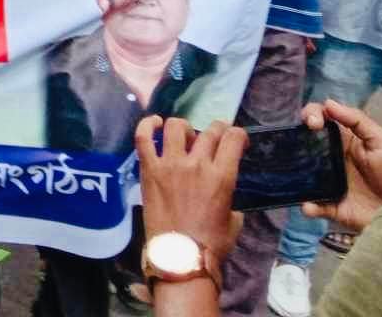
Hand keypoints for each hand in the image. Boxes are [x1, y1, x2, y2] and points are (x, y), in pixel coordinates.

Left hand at [135, 115, 245, 269]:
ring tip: (186, 136)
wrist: (180, 258)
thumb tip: (225, 196)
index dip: (238, 134)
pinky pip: (144, 138)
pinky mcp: (149, 169)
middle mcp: (197, 164)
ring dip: (185, 128)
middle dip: (216, 130)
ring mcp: (170, 164)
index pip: (233, 139)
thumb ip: (230, 201)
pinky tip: (155, 123)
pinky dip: (148, 125)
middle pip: (209, 131)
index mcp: (222, 176)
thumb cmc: (210, 245)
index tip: (237, 139)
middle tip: (214, 137)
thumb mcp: (233, 222)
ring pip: (177, 127)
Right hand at [300, 100, 381, 231]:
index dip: (312, 115)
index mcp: (345, 141)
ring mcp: (330, 182)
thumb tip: (328, 103)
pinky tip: (309, 205)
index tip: (313, 123)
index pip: (322, 120)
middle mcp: (333, 158)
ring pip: (303, 173)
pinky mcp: (332, 206)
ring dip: (295, 172)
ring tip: (296, 173)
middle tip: (301, 140)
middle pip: (306, 143)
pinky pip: (313, 205)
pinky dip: (307, 206)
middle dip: (296, 138)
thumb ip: (358, 121)